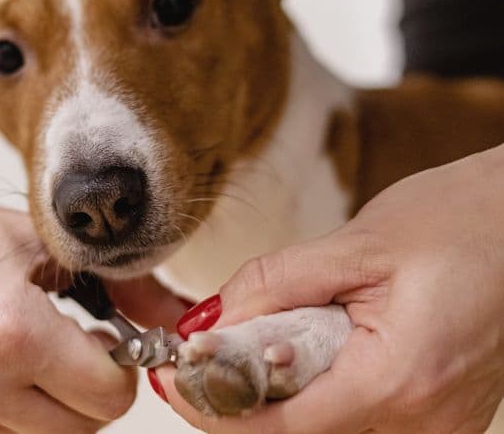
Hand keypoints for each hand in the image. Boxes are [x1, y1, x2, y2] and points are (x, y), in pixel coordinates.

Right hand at [0, 167, 186, 433]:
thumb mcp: (37, 243)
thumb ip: (121, 285)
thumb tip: (179, 319)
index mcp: (8, 332)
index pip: (109, 400)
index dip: (120, 370)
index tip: (107, 348)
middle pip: (78, 432)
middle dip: (86, 393)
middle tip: (66, 352)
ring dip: (40, 410)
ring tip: (17, 358)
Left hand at [158, 146, 503, 432]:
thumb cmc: (460, 220)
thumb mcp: (357, 243)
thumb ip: (276, 284)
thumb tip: (213, 320)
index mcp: (400, 380)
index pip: (283, 427)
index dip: (216, 406)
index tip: (174, 379)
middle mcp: (424, 421)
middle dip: (242, 399)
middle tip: (206, 354)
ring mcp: (436, 424)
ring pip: (328, 429)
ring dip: (279, 395)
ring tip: (257, 342)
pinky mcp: (437, 412)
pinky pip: (360, 418)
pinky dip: (318, 391)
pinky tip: (304, 351)